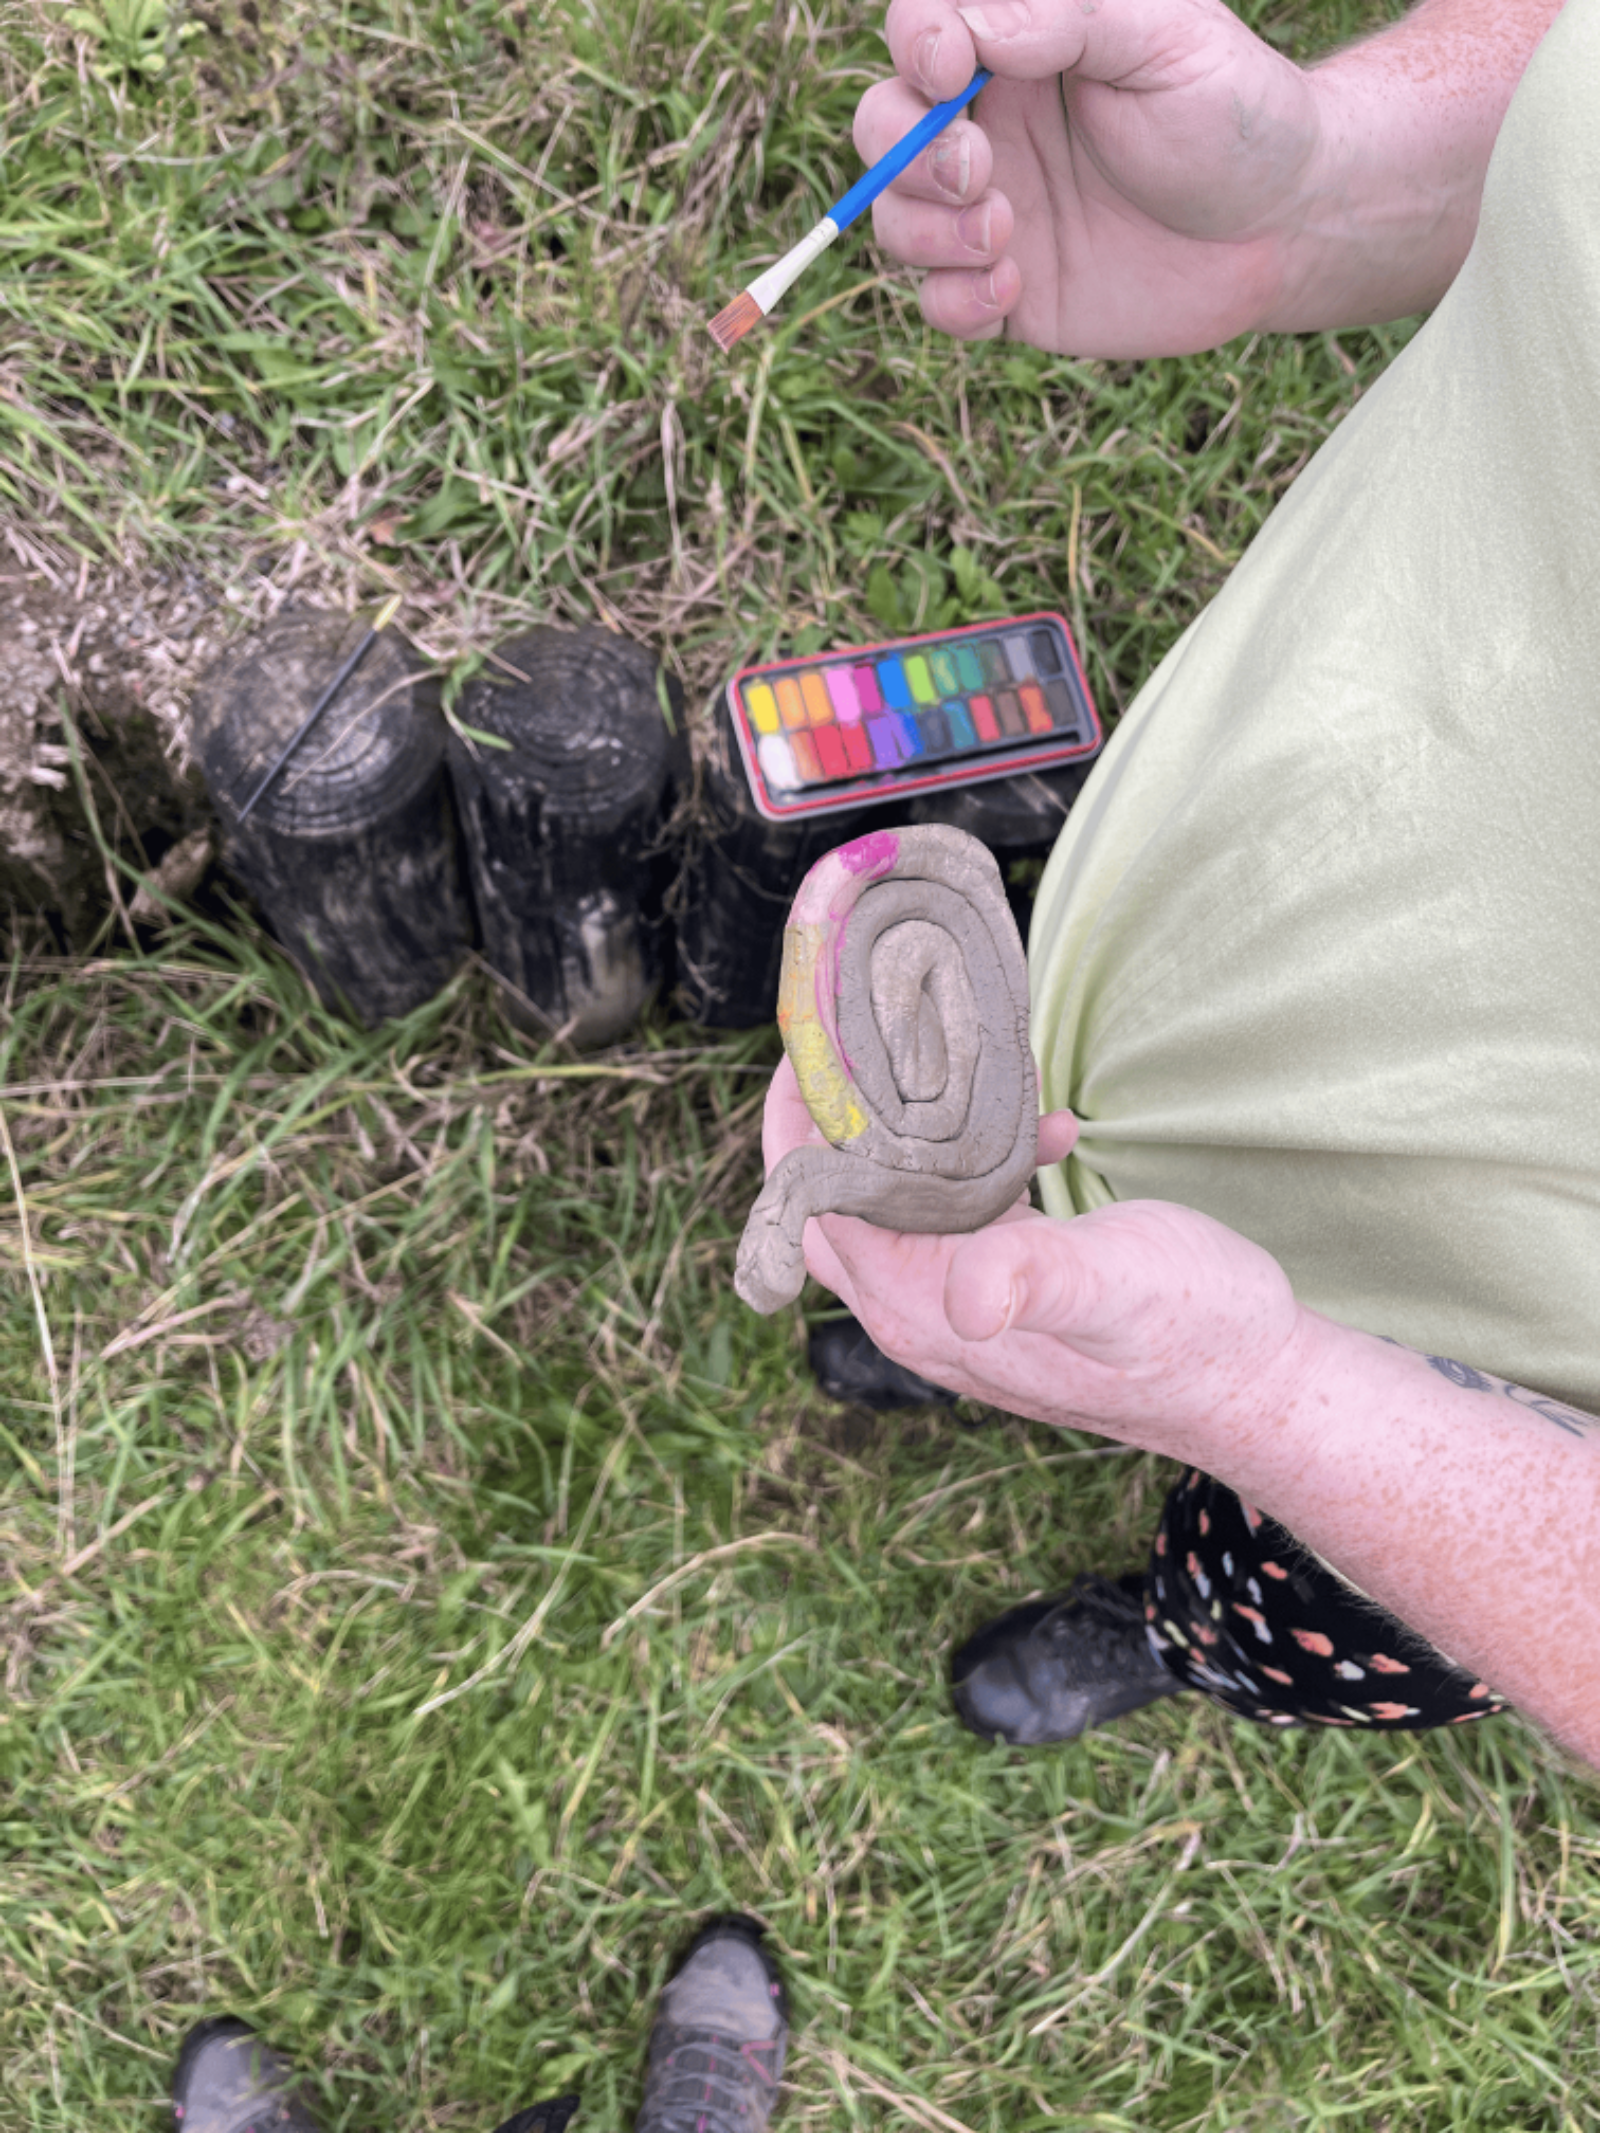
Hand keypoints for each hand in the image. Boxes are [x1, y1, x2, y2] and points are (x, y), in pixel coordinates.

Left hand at [762, 1054, 1310, 1465]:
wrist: (1257, 1390)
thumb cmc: (1194, 1336)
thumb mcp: (1117, 1287)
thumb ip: (1038, 1280)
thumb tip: (967, 1295)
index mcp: (919, 1305)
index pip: (813, 1199)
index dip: (803, 1114)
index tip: (820, 1028)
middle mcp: (915, 1314)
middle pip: (826, 1202)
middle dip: (827, 1115)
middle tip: (853, 1025)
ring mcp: (953, 1310)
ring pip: (883, 1205)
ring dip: (894, 1133)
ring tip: (927, 1054)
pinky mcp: (996, 1297)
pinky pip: (946, 1216)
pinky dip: (968, 1164)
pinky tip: (1039, 1130)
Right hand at [856, 0, 1321, 354]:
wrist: (1283, 227)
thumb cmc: (1234, 111)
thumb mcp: (1167, 36)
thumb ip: (1068, 16)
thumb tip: (971, 29)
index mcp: (1020, 47)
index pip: (922, 30)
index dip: (916, 45)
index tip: (950, 68)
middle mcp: (991, 127)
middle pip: (883, 127)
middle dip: (907, 152)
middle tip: (978, 169)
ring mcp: (992, 212)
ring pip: (895, 218)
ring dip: (926, 230)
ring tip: (1003, 233)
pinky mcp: (1007, 294)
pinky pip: (937, 304)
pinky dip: (955, 301)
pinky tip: (1014, 289)